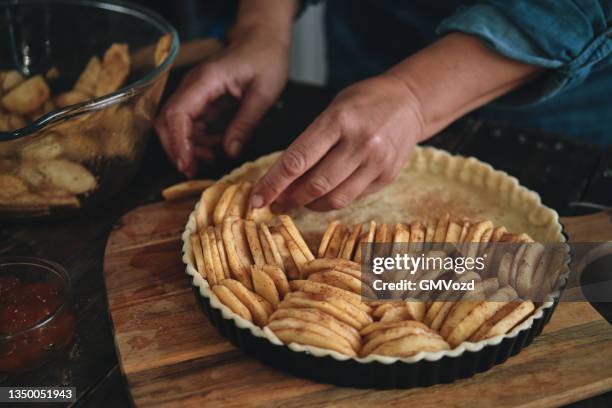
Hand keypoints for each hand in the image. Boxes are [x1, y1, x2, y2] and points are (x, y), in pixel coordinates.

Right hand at [155, 26, 289, 175]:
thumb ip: (245, 124)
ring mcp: (196, 91)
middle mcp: (194, 85)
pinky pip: (192, 122)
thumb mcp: (263, 94)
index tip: (186, 163)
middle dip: (177, 148)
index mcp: (206, 81)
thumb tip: (230, 152)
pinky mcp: (203, 98)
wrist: (264, 38)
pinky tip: (215, 148)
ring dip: (189, 145)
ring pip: (177, 124)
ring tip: (210, 159)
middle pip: (168, 120)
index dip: (178, 142)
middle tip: (192, 170)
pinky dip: (199, 138)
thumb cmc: (266, 58)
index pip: (177, 114)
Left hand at [250, 74, 424, 211]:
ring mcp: (377, 162)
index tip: (256, 198)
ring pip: (334, 199)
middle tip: (273, 204)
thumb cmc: (363, 102)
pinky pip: (353, 199)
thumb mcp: (333, 109)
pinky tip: (321, 198)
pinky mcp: (387, 177)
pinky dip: (331, 202)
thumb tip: (283, 178)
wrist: (410, 102)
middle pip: (315, 184)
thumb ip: (310, 142)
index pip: (298, 160)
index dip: (273, 183)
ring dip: (309, 205)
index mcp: (339, 120)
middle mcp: (360, 143)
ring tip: (295, 203)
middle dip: (288, 199)